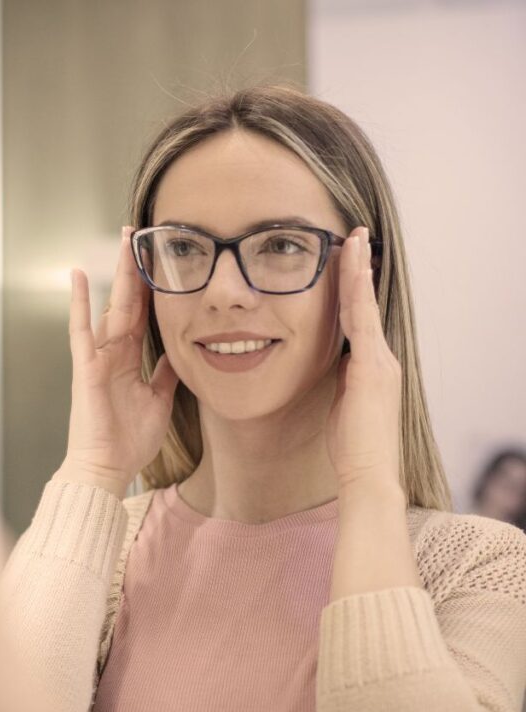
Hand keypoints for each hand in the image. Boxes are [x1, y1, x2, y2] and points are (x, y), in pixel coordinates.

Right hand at [57, 227, 179, 496]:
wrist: (106, 468)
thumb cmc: (127, 440)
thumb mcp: (159, 401)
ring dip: (117, 274)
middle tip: (140, 234)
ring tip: (122, 242)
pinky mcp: (86, 366)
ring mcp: (98, 357)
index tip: (159, 259)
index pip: (144, 314)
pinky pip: (80, 329)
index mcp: (130, 359)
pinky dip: (78, 302)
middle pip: (128, 301)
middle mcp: (113, 352)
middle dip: (134, 268)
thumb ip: (165, 375)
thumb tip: (180, 355)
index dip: (151, 287)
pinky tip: (76, 275)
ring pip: (110, 306)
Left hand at [326, 226, 403, 496]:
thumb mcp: (342, 402)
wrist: (368, 472)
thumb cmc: (352, 445)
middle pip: (366, 303)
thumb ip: (341, 378)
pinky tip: (354, 272)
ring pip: (366, 306)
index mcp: (372, 366)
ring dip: (358, 271)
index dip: (354, 288)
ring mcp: (380, 361)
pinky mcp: (372, 369)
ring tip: (353, 240)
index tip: (348, 260)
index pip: (360, 317)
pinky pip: (363, 323)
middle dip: (359, 268)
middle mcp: (381, 358)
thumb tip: (333, 362)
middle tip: (355, 234)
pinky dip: (358, 295)